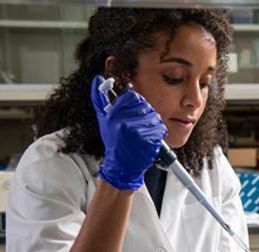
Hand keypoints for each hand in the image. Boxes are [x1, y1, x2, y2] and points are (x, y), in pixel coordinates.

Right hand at [91, 75, 167, 189]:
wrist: (121, 166)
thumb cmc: (114, 142)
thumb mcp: (103, 120)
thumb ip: (100, 99)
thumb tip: (98, 79)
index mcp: (114, 115)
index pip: (133, 97)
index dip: (136, 104)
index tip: (134, 114)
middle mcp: (125, 122)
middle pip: (146, 106)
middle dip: (145, 115)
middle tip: (139, 127)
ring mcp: (138, 132)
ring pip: (155, 117)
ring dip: (152, 125)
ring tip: (143, 135)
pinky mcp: (149, 140)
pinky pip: (160, 129)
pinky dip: (158, 134)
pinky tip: (148, 141)